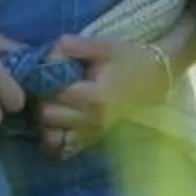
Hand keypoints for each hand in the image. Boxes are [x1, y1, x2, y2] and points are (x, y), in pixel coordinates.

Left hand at [38, 34, 176, 158]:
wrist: (153, 78)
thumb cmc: (128, 59)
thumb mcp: (103, 45)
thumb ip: (72, 46)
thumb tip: (46, 55)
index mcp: (95, 97)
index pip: (53, 93)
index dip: (44, 79)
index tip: (48, 69)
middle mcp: (92, 122)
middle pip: (47, 116)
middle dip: (43, 99)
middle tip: (49, 85)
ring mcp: (92, 135)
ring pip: (50, 136)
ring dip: (46, 120)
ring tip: (54, 102)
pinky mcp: (92, 141)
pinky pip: (62, 150)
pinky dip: (55, 138)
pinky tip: (58, 122)